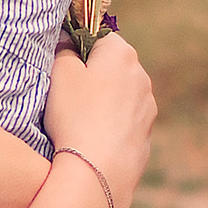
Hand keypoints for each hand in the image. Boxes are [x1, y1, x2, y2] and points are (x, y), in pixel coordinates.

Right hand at [42, 29, 154, 207]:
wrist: (97, 170)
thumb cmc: (75, 115)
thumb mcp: (59, 73)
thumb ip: (64, 49)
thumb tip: (68, 41)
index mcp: (121, 53)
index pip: (99, 36)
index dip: (78, 48)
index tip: (62, 68)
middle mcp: (141, 75)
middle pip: (112, 66)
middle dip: (93, 75)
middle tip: (67, 95)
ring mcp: (148, 106)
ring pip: (120, 94)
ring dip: (104, 101)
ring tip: (80, 121)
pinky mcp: (147, 133)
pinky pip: (124, 121)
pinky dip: (111, 125)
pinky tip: (93, 139)